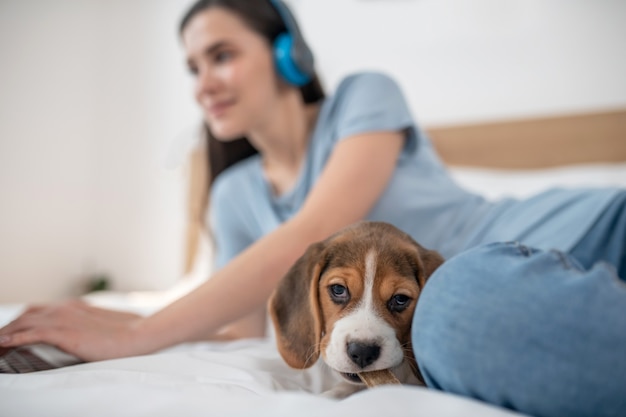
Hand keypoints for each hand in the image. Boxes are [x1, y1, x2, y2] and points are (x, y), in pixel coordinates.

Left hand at [0, 299, 144, 360]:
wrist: (138, 334)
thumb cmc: (124, 332)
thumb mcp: (99, 324)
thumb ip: (82, 324)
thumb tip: (74, 334)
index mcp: (73, 306)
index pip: (36, 311)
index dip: (19, 322)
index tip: (8, 333)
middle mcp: (65, 308)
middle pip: (25, 315)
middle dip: (7, 328)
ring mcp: (65, 318)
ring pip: (23, 323)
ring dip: (6, 334)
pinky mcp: (66, 332)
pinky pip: (32, 334)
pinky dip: (14, 338)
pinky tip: (5, 344)